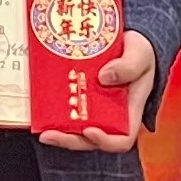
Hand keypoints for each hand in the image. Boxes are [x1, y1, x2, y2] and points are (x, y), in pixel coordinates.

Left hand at [35, 33, 155, 153]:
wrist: (128, 39)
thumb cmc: (140, 51)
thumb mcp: (140, 54)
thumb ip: (128, 66)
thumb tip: (104, 77)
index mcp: (129, 112)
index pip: (121, 140)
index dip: (104, 141)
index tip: (89, 130)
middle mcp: (110, 116)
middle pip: (90, 139)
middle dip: (69, 140)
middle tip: (50, 134)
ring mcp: (93, 108)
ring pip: (75, 128)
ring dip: (58, 131)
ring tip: (42, 128)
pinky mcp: (78, 96)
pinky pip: (66, 109)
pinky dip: (53, 111)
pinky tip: (40, 106)